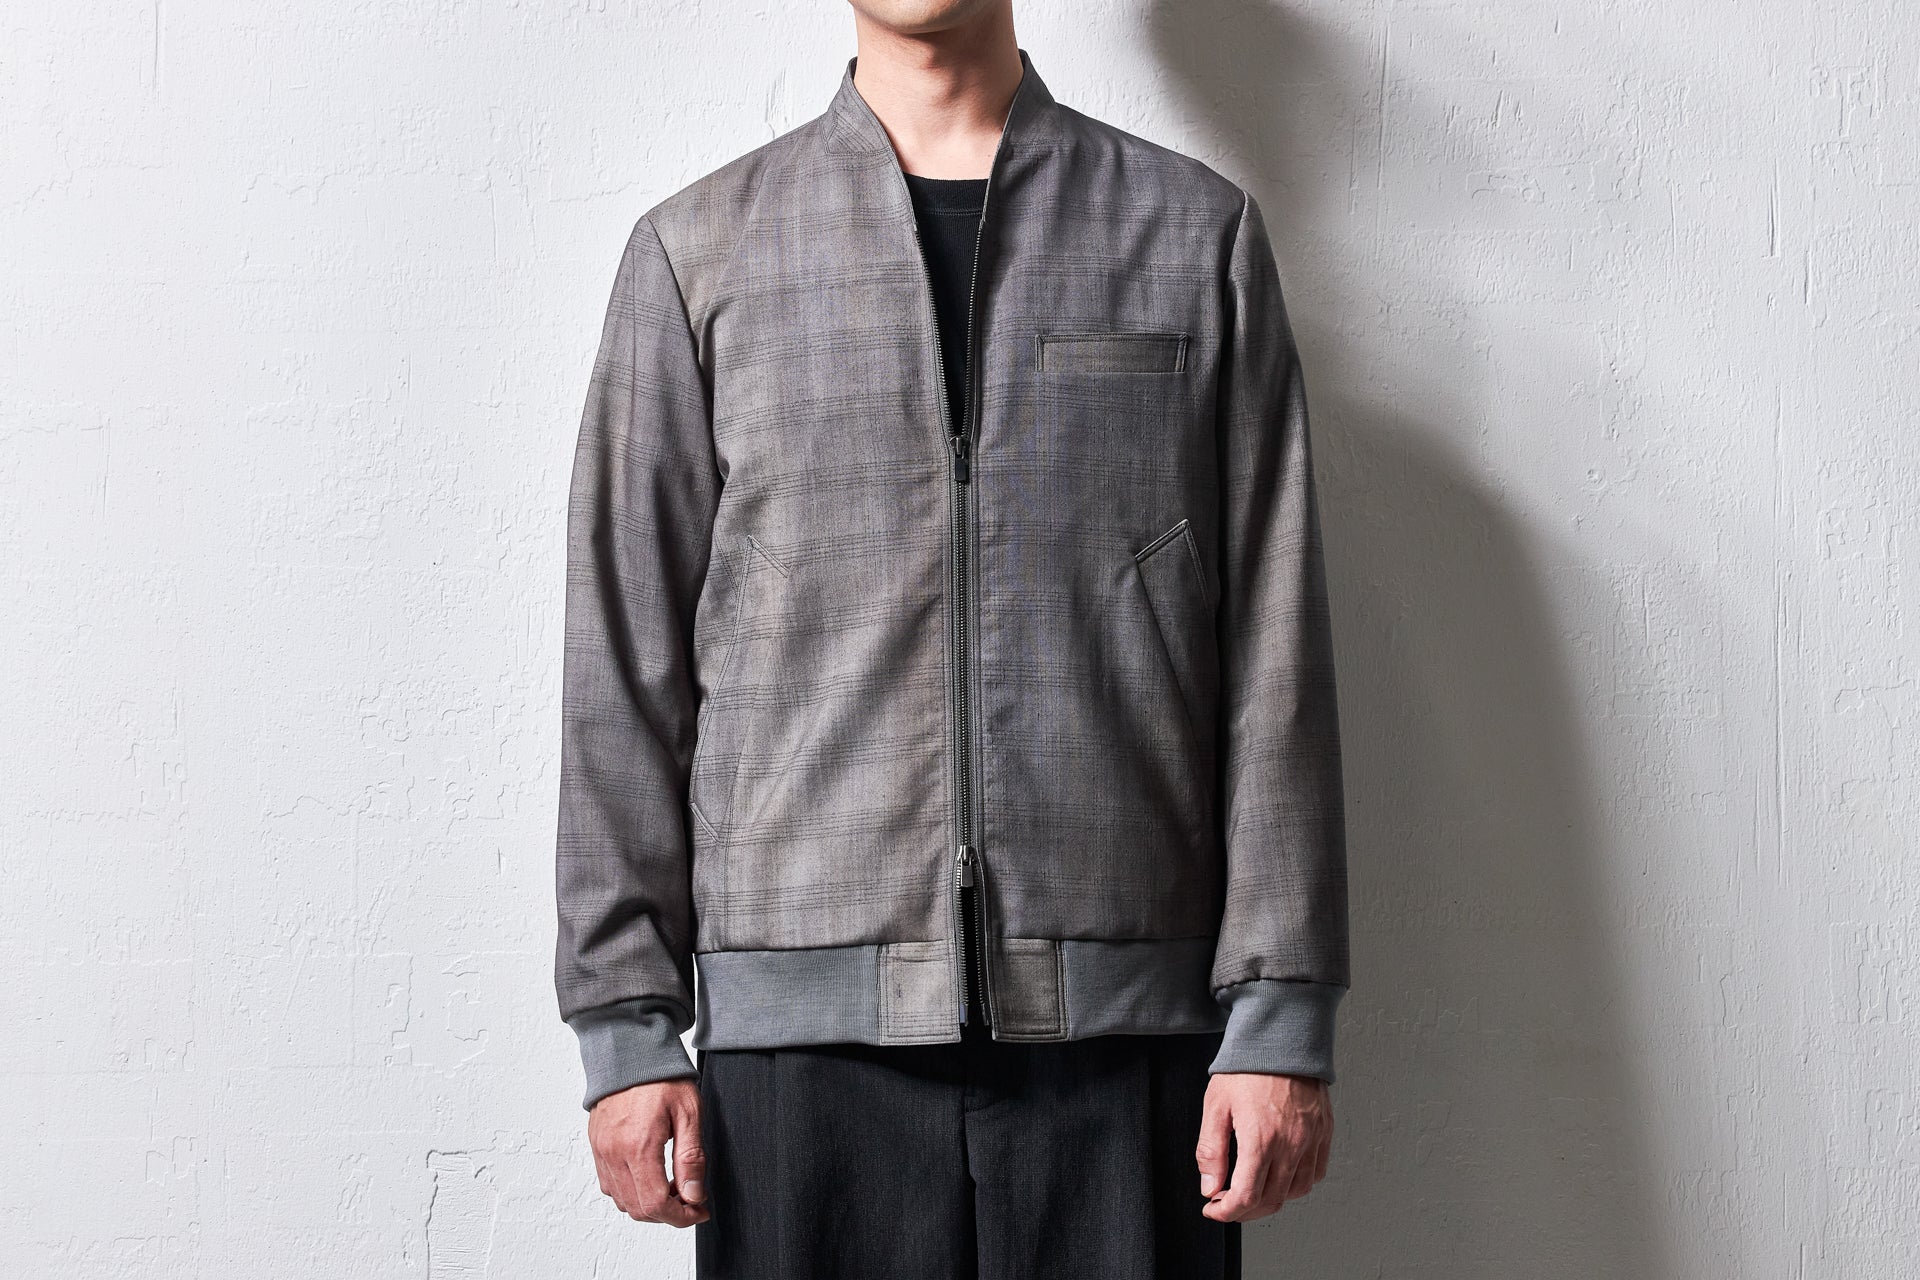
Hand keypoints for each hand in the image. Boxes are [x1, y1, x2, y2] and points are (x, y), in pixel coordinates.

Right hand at [588, 1077, 709, 1225]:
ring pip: (623, 1201)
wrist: (631, 1052)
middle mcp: (614, 1153)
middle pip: (638, 1209)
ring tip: (672, 1186)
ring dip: (648, 1205)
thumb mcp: (689, 1113)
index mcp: (639, 1146)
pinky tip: (650, 1176)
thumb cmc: (662, 1078)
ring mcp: (602, 1152)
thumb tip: (694, 1196)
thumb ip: (691, 1158)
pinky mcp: (596, 1147)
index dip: (681, 1217)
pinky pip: (610, 1185)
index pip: (656, 1204)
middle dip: (668, 1214)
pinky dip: (631, 1192)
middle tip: (690, 1198)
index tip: (698, 1211)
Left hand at [1195, 1071, 1332, 1221]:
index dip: (1226, 1212)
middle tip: (1227, 1202)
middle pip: (1271, 1201)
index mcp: (1261, 1140)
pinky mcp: (1324, 1132)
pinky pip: (1315, 1173)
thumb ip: (1211, 1151)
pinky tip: (1280, 1176)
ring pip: (1295, 1192)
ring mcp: (1311, 1140)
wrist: (1281, 1037)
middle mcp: (1291, 1145)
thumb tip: (1210, 1188)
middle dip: (1244, 1211)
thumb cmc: (1247, 1067)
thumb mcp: (1216, 1105)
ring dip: (1271, 1200)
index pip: (1246, 1197)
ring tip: (1252, 1190)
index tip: (1213, 1208)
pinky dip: (1297, 1184)